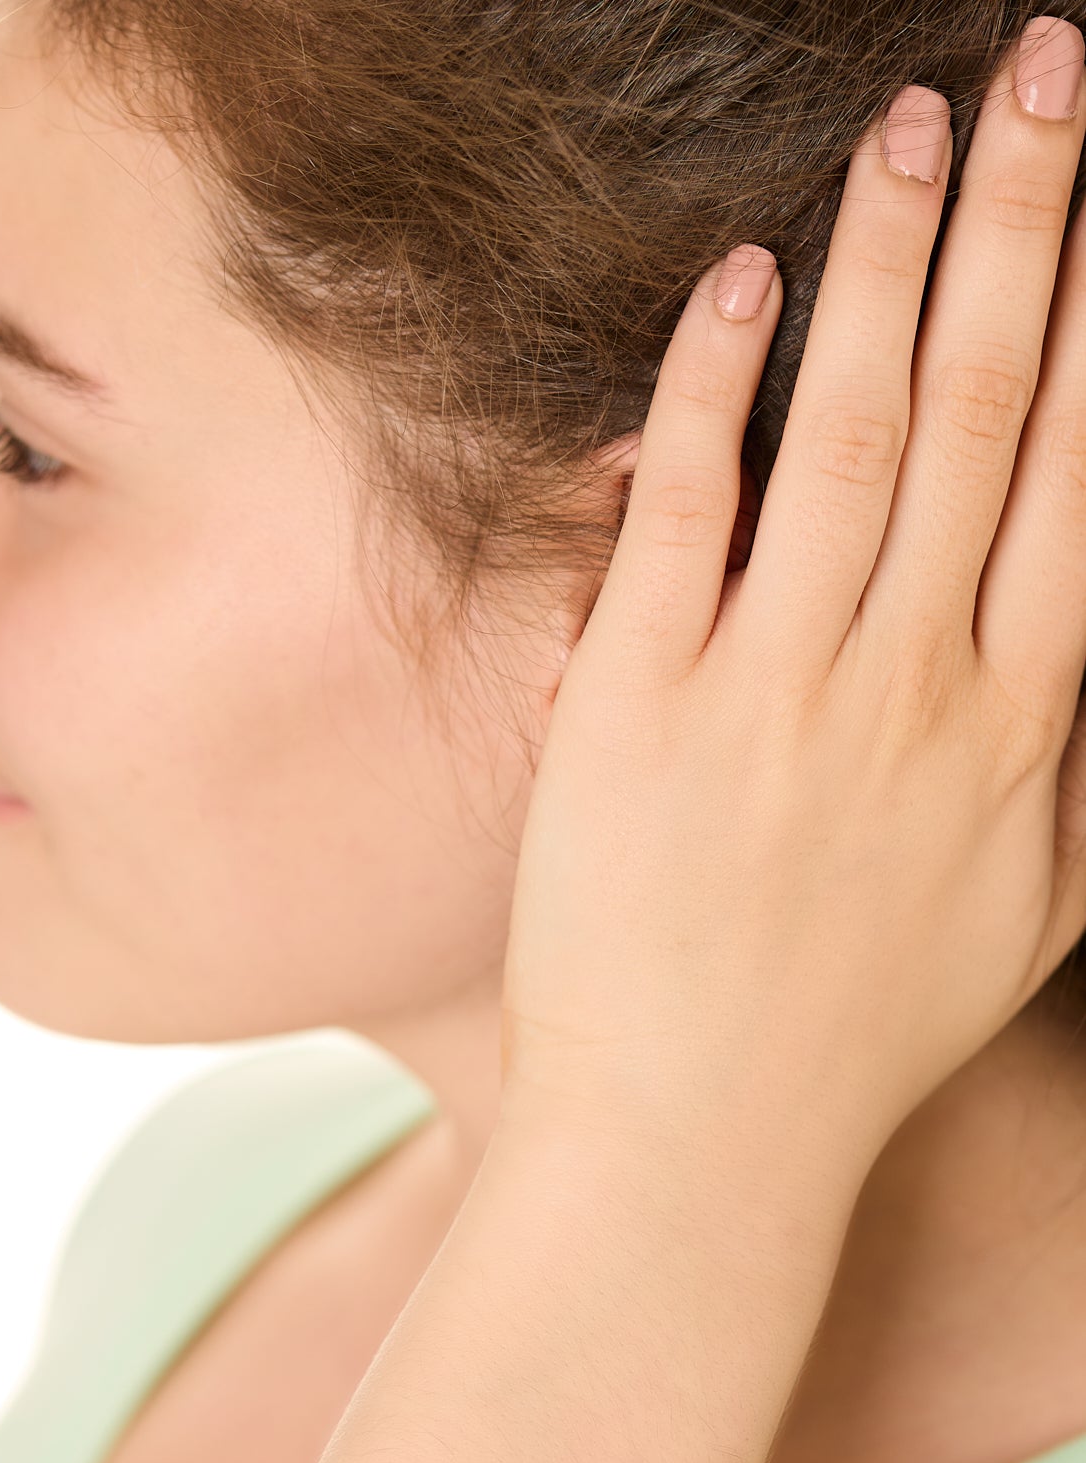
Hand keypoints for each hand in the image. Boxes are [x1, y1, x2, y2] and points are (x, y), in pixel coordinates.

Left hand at [498, 19, 1085, 1178]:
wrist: (701, 1135)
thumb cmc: (859, 1031)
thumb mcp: (1027, 915)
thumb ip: (1079, 773)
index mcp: (1024, 725)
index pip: (1083, 473)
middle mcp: (918, 685)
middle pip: (989, 411)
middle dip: (1025, 223)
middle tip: (1039, 71)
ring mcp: (777, 691)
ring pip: (853, 435)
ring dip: (886, 264)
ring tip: (909, 123)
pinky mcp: (640, 708)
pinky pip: (686, 519)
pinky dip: (715, 394)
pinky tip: (739, 284)